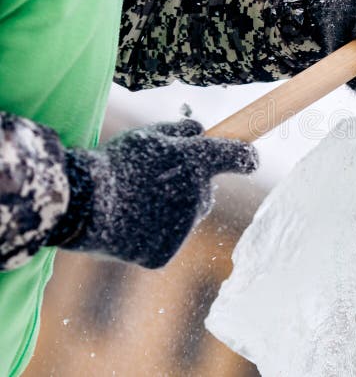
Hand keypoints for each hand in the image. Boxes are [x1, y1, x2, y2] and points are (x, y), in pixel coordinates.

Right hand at [46, 120, 257, 267]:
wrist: (78, 204)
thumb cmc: (113, 163)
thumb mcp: (146, 134)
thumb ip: (180, 131)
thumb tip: (202, 131)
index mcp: (197, 162)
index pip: (241, 157)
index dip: (246, 157)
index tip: (249, 159)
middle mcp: (198, 196)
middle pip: (205, 193)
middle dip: (189, 187)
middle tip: (154, 183)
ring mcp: (183, 228)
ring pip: (186, 217)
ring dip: (170, 211)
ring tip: (133, 203)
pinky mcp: (165, 253)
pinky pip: (166, 241)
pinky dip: (151, 235)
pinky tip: (128, 225)